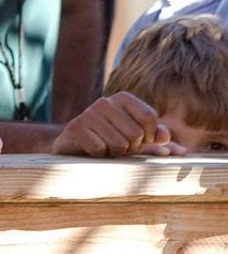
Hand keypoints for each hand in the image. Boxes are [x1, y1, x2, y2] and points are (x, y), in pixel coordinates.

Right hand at [52, 91, 167, 157]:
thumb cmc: (110, 139)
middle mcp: (105, 102)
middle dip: (131, 148)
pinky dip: (100, 155)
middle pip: (136, 134)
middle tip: (118, 146)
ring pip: (119, 144)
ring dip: (115, 153)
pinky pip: (100, 149)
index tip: (141, 142)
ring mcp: (88, 114)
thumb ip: (157, 142)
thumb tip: (181, 152)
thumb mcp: (136, 139)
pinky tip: (92, 150)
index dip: (150, 136)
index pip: (150, 117)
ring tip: (105, 147)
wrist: (72, 144)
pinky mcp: (76, 128)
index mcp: (123, 98)